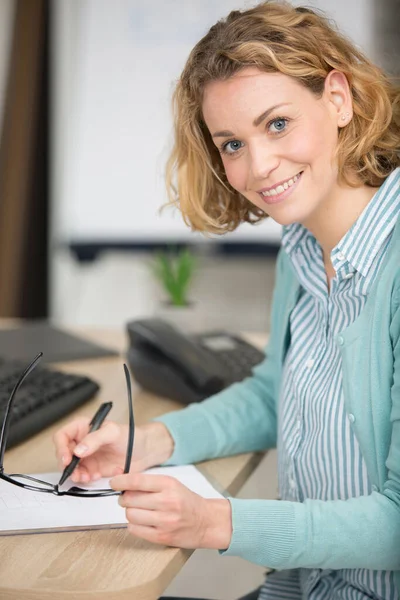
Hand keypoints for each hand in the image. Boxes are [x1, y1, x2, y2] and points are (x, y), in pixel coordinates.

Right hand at [53, 419, 173, 482]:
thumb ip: (94, 439)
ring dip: (74, 473)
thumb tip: (78, 449)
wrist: (144, 451)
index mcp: (84, 428)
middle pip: (63, 453)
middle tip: (74, 471)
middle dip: (66, 464)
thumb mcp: (113, 432)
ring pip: (71, 467)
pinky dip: (84, 478)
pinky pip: (81, 475)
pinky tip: (93, 477)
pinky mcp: (92, 468)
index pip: (63, 435)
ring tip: (84, 477)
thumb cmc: (130, 436)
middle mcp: (82, 442)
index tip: (67, 458)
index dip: (61, 447)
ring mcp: (87, 456)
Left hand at [111, 472, 231, 549]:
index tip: (113, 482)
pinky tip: (143, 521)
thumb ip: (146, 481)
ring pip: (130, 515)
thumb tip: (119, 478)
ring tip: (140, 510)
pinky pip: (135, 530)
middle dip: (125, 498)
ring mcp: (164, 521)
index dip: (121, 481)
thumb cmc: (186, 501)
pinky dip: (134, 524)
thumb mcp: (170, 484)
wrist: (205, 522)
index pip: (137, 481)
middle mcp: (167, 502)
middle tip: (129, 498)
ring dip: (130, 512)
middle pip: (130, 499)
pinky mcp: (162, 537)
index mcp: (169, 485)